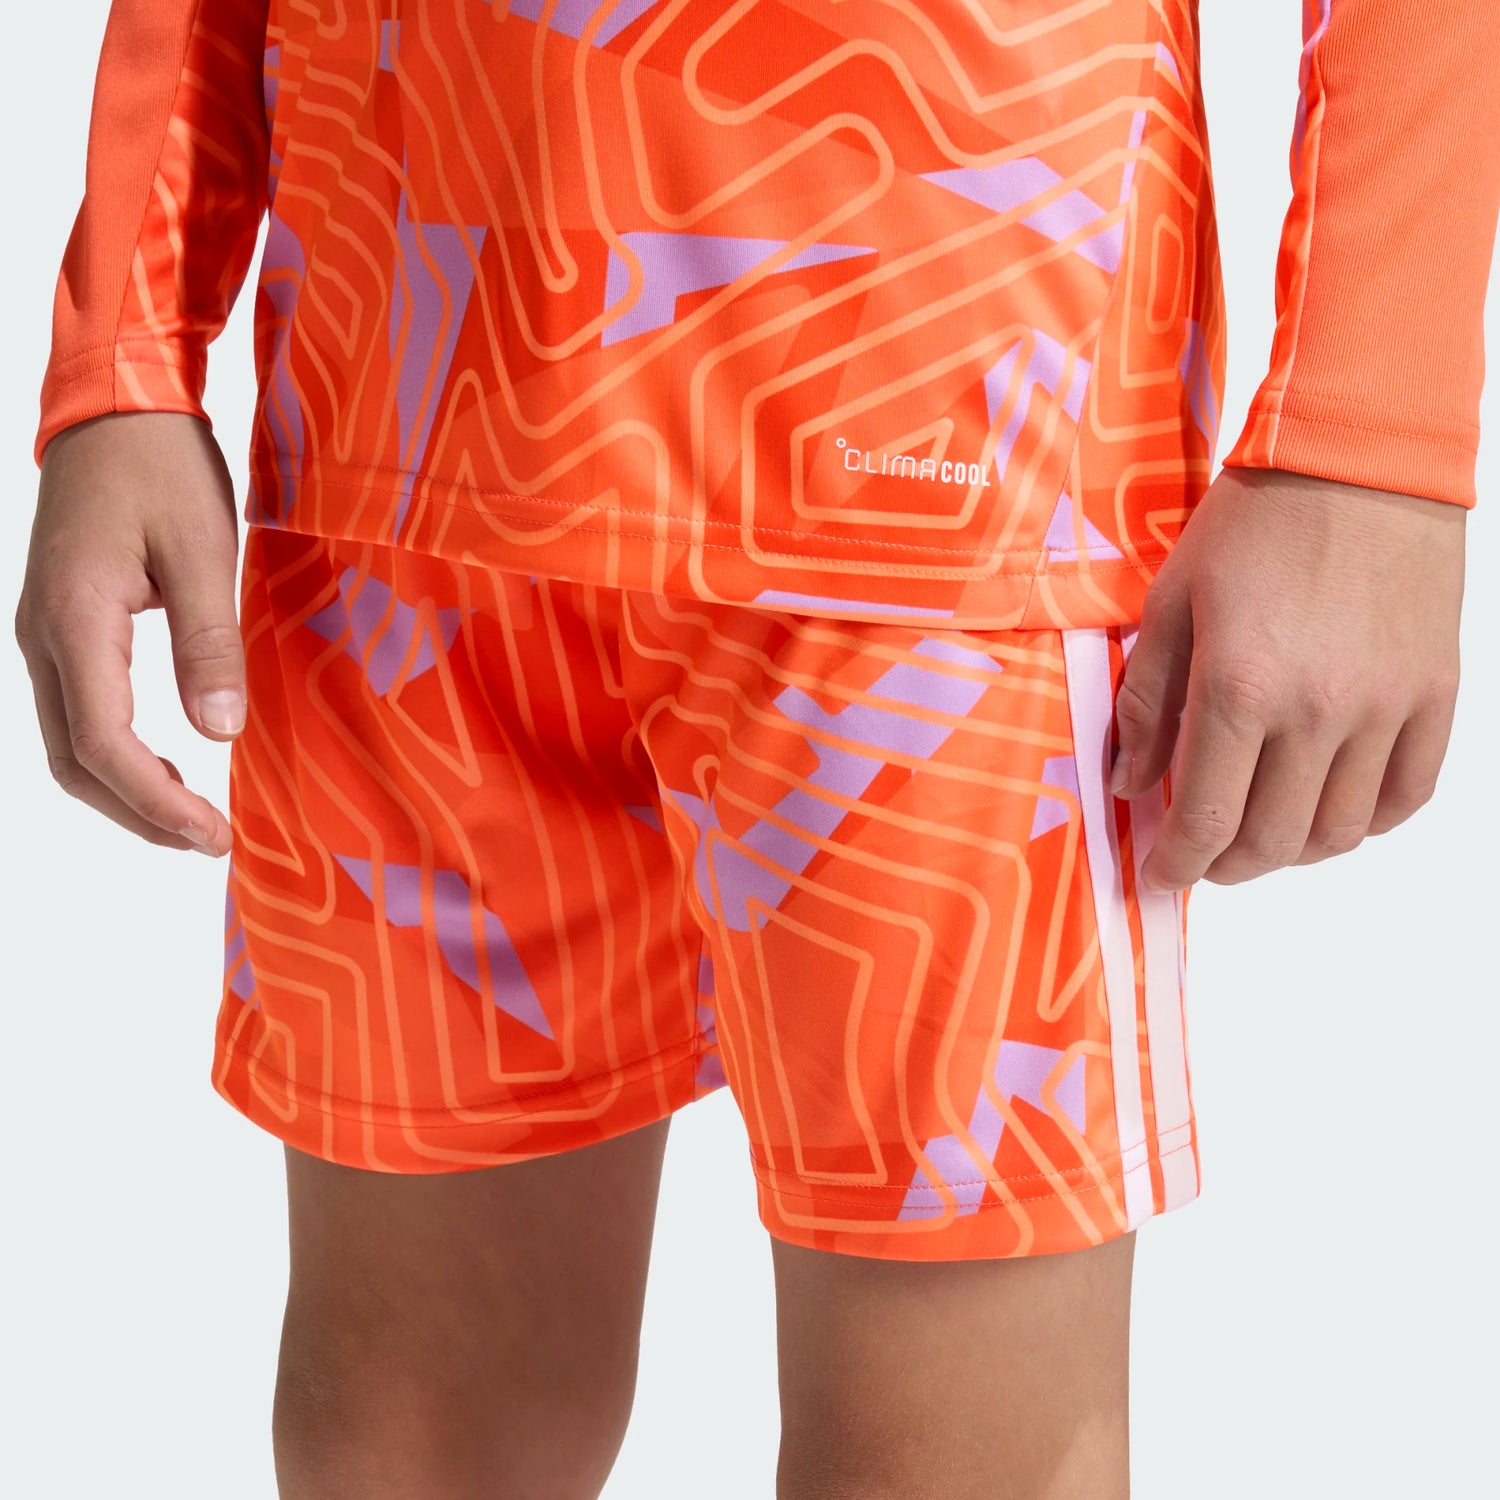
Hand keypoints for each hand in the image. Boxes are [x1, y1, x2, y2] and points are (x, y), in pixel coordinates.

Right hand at [15, 411, 244, 855]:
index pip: (102, 744)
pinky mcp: (62, 622)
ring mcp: (45, 631)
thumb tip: (219, 731)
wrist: (116, 402)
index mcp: (74, 621)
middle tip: (209, 839)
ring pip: (69, 741)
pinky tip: (168, 764)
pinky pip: (78, 709)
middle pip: (73, 760)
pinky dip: (117, 753)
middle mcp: (43, 635)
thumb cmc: (161, 465)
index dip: (156, 804)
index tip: (213, 835)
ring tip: (193, 816)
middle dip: (138, 813)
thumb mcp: (204, 550)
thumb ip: (209, 644)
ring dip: (126, 790)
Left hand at [1112, 466, 1464, 891]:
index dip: (1178, 864)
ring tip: (1261, 834)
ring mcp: (1385, 708)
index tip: (1161, 878)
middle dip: (1226, 865)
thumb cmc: (1254, 524)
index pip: (1205, 816)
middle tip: (1203, 856)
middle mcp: (1317, 711)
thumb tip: (1127, 784)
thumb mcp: (1171, 603)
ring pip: (1339, 832)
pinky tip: (1330, 809)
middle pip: (1271, 839)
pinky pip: (1406, 795)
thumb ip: (1145, 702)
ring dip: (1291, 851)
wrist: (1360, 460)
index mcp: (1239, 687)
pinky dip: (1364, 822)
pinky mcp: (1434, 695)